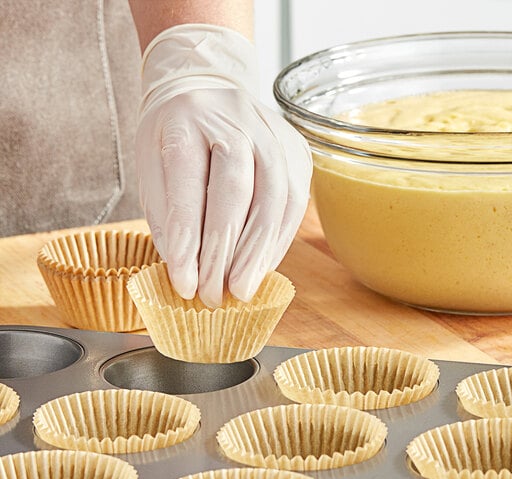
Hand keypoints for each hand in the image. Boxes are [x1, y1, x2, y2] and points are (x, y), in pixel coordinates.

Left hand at [136, 25, 311, 306]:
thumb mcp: (153, 168)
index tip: (184, 282)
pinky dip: (278, 241)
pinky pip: (295, 202)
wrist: (209, 90)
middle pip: (236, 191)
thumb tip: (187, 273)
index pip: (187, 182)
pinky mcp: (297, 150)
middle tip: (216, 295)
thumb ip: (169, 216)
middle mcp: (235, 118)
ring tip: (243, 290)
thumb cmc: (176, 136)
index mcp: (187, 118)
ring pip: (274, 199)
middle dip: (226, 252)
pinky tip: (262, 266)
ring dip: (258, 252)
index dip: (188, 237)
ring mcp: (273, 132)